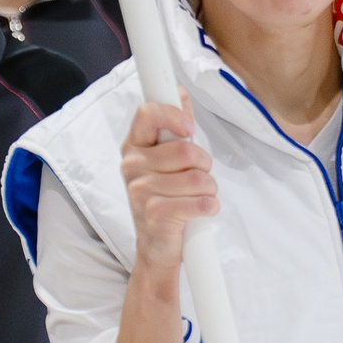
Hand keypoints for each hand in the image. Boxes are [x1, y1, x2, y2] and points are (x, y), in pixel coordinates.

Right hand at [121, 96, 217, 276]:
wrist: (156, 249)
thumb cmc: (163, 200)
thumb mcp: (164, 161)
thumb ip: (173, 127)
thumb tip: (180, 93)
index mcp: (133, 148)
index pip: (149, 113)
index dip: (174, 115)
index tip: (187, 129)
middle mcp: (132, 167)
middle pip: (187, 149)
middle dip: (204, 165)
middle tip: (197, 179)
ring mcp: (141, 191)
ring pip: (200, 177)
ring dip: (209, 190)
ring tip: (195, 199)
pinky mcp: (157, 214)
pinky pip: (203, 202)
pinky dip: (210, 208)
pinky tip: (197, 214)